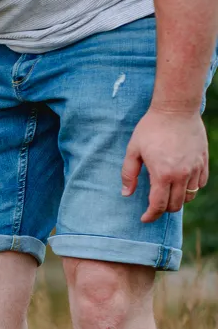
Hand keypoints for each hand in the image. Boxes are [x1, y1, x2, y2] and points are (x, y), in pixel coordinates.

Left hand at [122, 107, 208, 222]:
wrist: (176, 109)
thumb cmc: (151, 129)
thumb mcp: (132, 151)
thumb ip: (129, 174)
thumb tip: (126, 194)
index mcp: (163, 174)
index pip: (158, 205)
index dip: (150, 216)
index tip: (144, 219)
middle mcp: (182, 174)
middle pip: (175, 205)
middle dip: (162, 209)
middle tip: (153, 206)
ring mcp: (195, 168)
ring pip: (189, 196)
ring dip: (177, 200)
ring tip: (166, 194)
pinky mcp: (203, 161)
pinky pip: (200, 183)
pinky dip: (190, 189)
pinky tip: (180, 184)